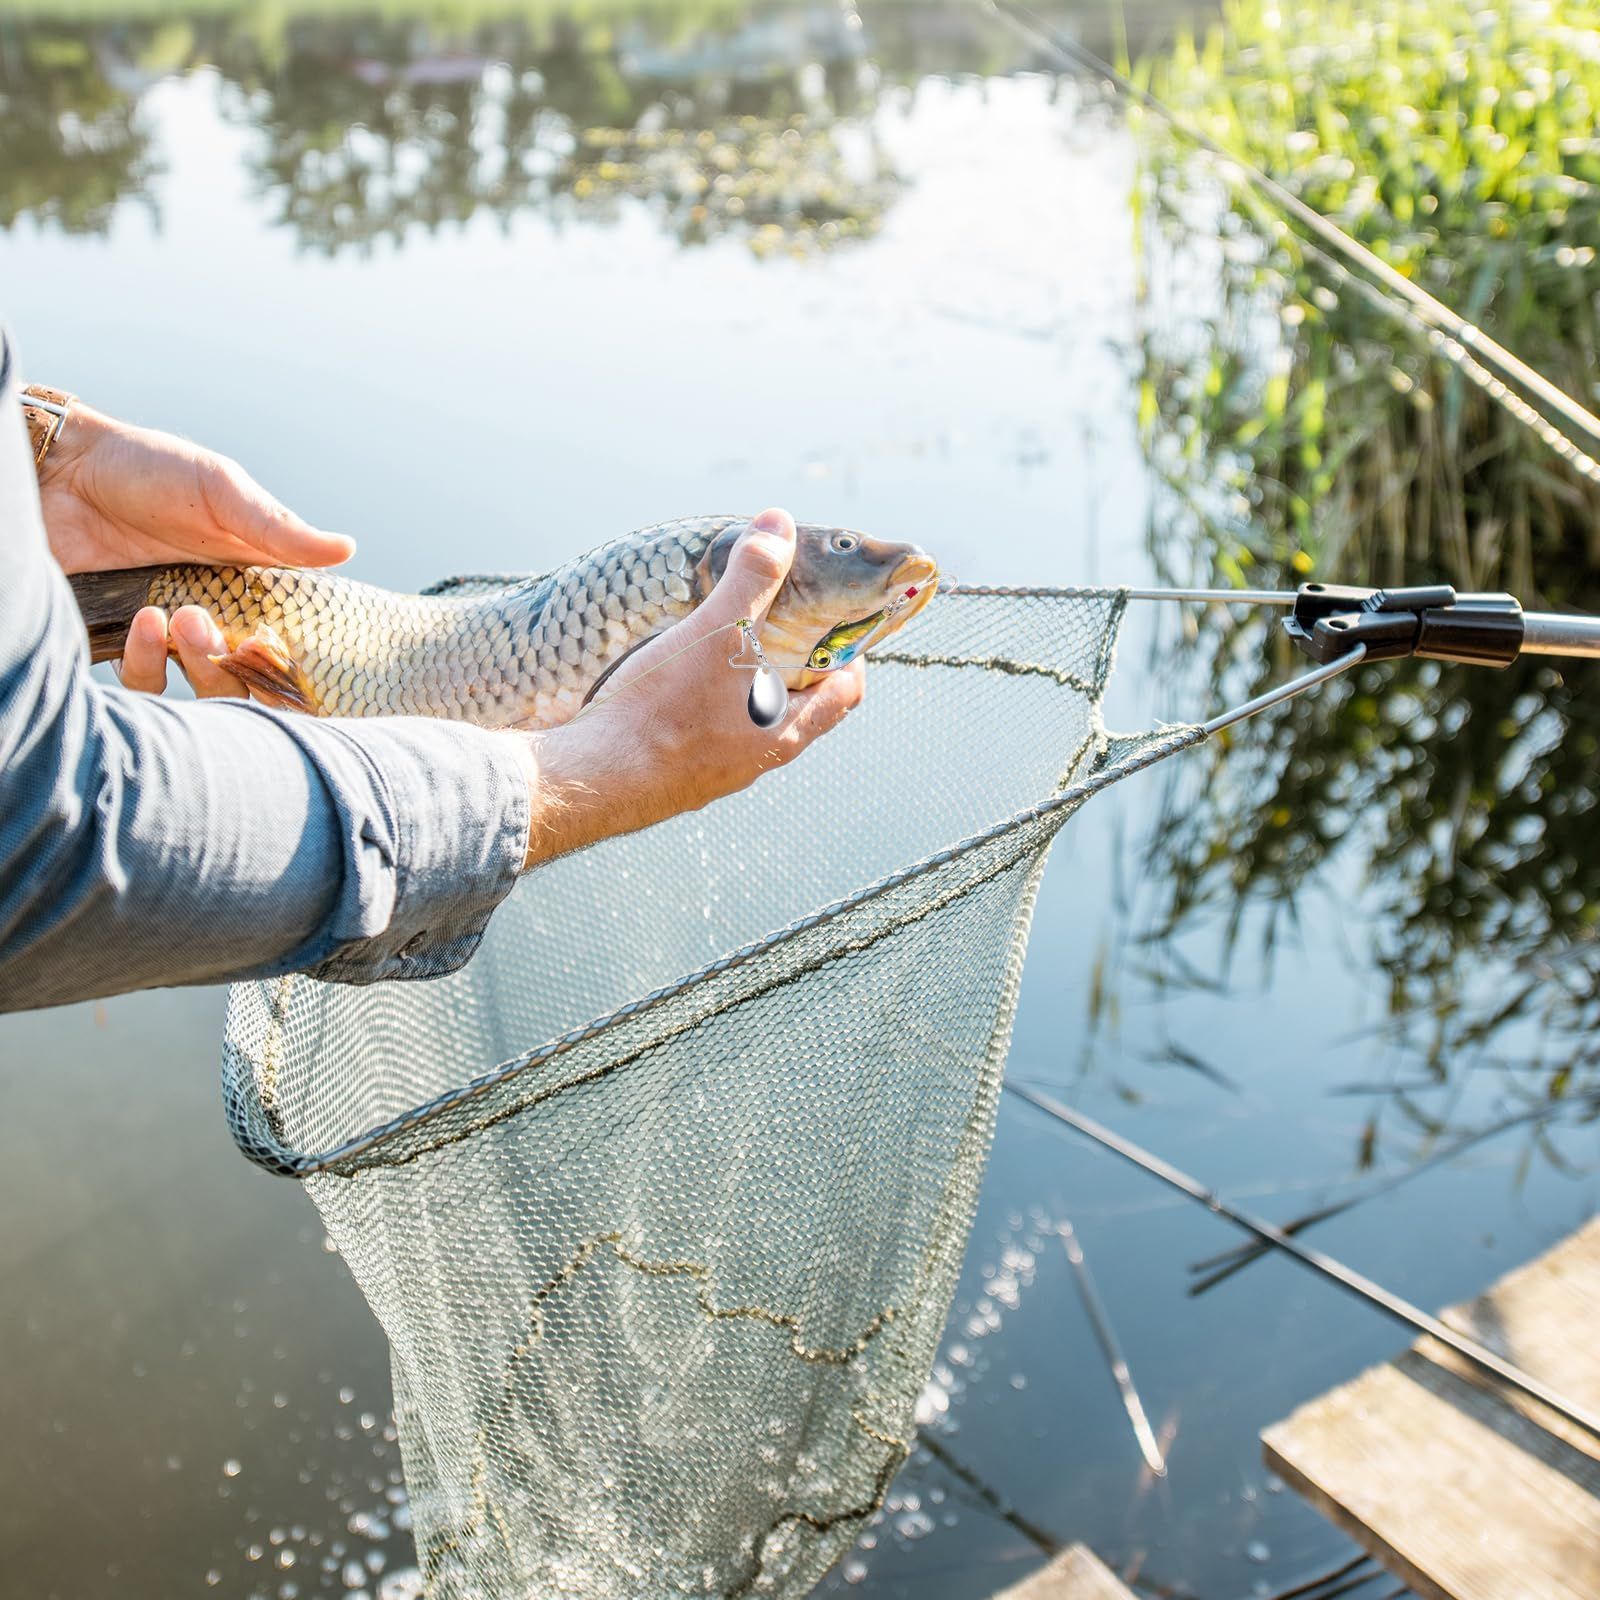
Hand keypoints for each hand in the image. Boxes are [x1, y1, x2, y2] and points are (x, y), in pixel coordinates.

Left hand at [38, 401, 353, 694]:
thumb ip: (278, 528)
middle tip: (224, 630)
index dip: (297, 659)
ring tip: (179, 620)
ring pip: (205, 688)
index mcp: (253, 584)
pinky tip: (143, 622)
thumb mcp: (221, 490)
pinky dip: (147, 661)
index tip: (292, 653)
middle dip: (245, 666)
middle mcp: (219, 616)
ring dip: (200, 665)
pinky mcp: (123, 643)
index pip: (290, 639)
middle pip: (254, 677)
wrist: (60, 470)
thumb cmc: (146, 469)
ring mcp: (172, 633)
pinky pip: (146, 680)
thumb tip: (347, 549)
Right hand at [516, 508, 864, 867]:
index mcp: (784, 731)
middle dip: (794, 663)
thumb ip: (752, 580)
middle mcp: (757, 759)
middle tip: (776, 623)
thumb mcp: (717, 634)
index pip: (845, 693)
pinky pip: (704, 735)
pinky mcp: (675, 775)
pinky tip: (675, 682)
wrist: (595, 778)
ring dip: (746, 686)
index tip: (833, 624)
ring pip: (749, 722)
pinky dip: (704, 706)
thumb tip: (777, 524)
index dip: (848, 654)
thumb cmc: (665, 711)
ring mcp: (716, 772)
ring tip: (723, 647)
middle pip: (800, 706)